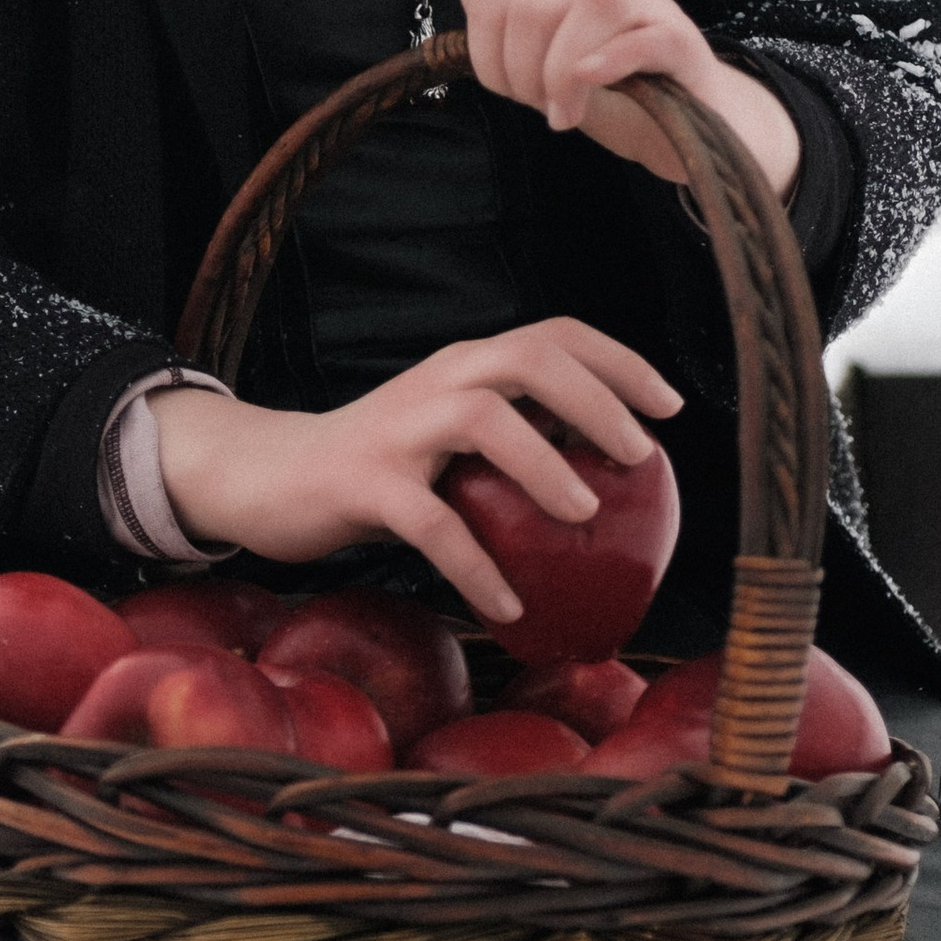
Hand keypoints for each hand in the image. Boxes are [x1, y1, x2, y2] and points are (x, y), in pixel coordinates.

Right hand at [149, 319, 682, 622]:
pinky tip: (509, 607)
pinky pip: (430, 522)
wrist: (270, 478)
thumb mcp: (451, 440)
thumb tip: (610, 481)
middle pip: (527, 358)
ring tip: (586, 514)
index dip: (619, 361)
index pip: (553, 334)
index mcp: (466, 366)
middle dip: (595, 400)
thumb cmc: (383, 467)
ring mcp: (398, 429)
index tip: (670, 407)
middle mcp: (437, 381)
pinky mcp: (363, 482)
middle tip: (640, 455)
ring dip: (542, 464)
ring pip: (482, 419)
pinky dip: (476, 565)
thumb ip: (516, 441)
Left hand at [457, 0, 799, 197]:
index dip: (483, 46)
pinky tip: (595, 84)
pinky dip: (610, 61)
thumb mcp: (544, 72)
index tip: (508, 87)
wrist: (688, 128)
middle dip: (519, 72)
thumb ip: (506, 49)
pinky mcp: (679, 39)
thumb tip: (472, 46)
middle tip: (544, 107)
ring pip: (585, 7)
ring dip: (559, 74)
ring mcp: (644, 1)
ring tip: (567, 113)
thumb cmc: (612, 96)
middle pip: (528, 5)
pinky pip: (640, 36)